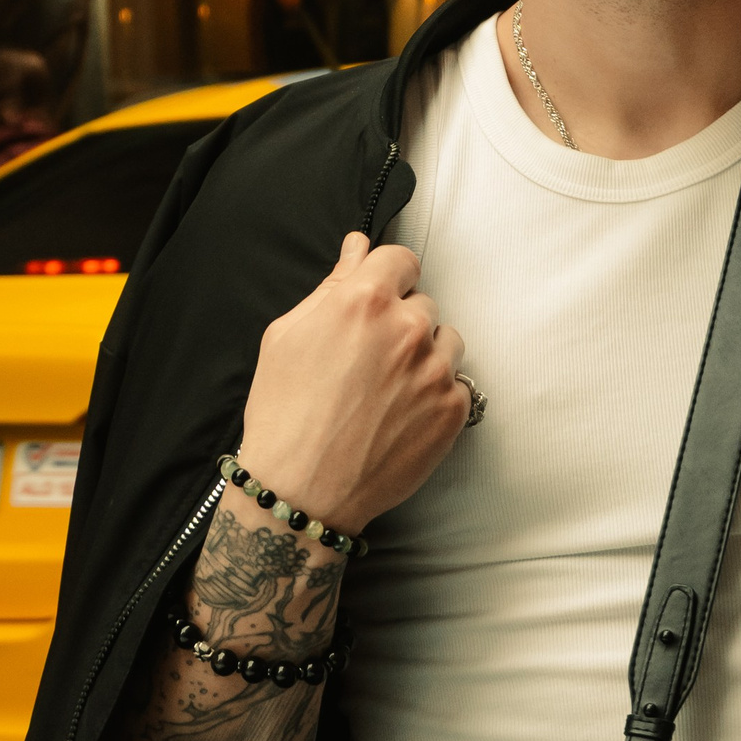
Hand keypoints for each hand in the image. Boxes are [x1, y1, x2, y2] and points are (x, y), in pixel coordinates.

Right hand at [237, 234, 467, 533]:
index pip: (401, 259)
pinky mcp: (453, 409)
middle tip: (369, 362)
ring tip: (387, 391)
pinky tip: (401, 415)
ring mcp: (435, 370)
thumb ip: (332, 286)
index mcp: (365, 300)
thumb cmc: (284, 415)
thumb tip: (357, 248)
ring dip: (424, 357)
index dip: (387, 280)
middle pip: (422, 303)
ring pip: (446, 341)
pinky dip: (435, 395)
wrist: (301, 492)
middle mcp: (407, 328)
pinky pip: (457, 384)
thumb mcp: (287, 336)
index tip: (378, 302)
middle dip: (400, 323)